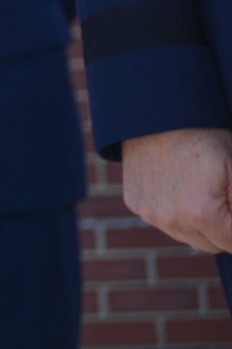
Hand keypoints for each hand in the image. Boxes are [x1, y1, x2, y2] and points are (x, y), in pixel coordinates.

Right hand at [121, 127, 231, 251]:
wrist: (157, 113)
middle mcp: (171, 220)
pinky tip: (179, 187)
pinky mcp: (135, 204)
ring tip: (201, 189)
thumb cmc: (204, 138)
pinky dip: (177, 212)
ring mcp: (149, 213)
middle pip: (212, 244)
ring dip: (200, 223)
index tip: (230, 197)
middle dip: (224, 227)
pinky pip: (165, 222)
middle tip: (222, 193)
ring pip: (188, 236)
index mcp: (201, 214)